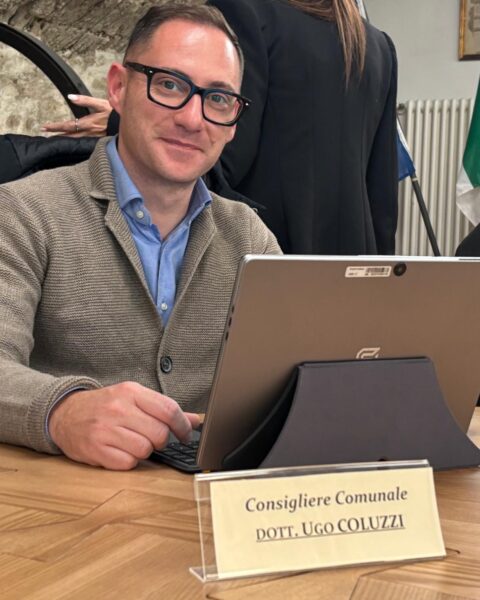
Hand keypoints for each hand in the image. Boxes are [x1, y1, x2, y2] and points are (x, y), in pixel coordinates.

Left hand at [41, 94, 111, 136]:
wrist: (126, 124)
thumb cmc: (114, 113)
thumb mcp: (100, 103)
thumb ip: (84, 100)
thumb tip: (70, 96)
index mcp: (87, 123)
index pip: (67, 125)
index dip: (55, 126)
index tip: (44, 127)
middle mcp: (88, 132)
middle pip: (69, 135)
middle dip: (57, 135)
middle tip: (45, 135)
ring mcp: (92, 138)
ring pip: (75, 140)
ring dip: (64, 139)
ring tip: (55, 139)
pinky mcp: (97, 140)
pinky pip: (83, 142)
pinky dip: (75, 142)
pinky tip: (71, 143)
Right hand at [48, 382, 200, 469]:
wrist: (65, 414)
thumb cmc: (105, 406)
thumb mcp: (133, 397)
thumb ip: (163, 408)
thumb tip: (195, 421)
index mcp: (131, 392)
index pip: (168, 409)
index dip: (183, 426)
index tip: (186, 434)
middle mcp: (118, 409)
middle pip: (159, 434)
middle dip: (162, 441)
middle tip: (153, 439)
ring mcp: (105, 429)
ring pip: (145, 450)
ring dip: (145, 451)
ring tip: (134, 443)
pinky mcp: (95, 449)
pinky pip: (128, 463)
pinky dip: (129, 461)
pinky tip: (121, 451)